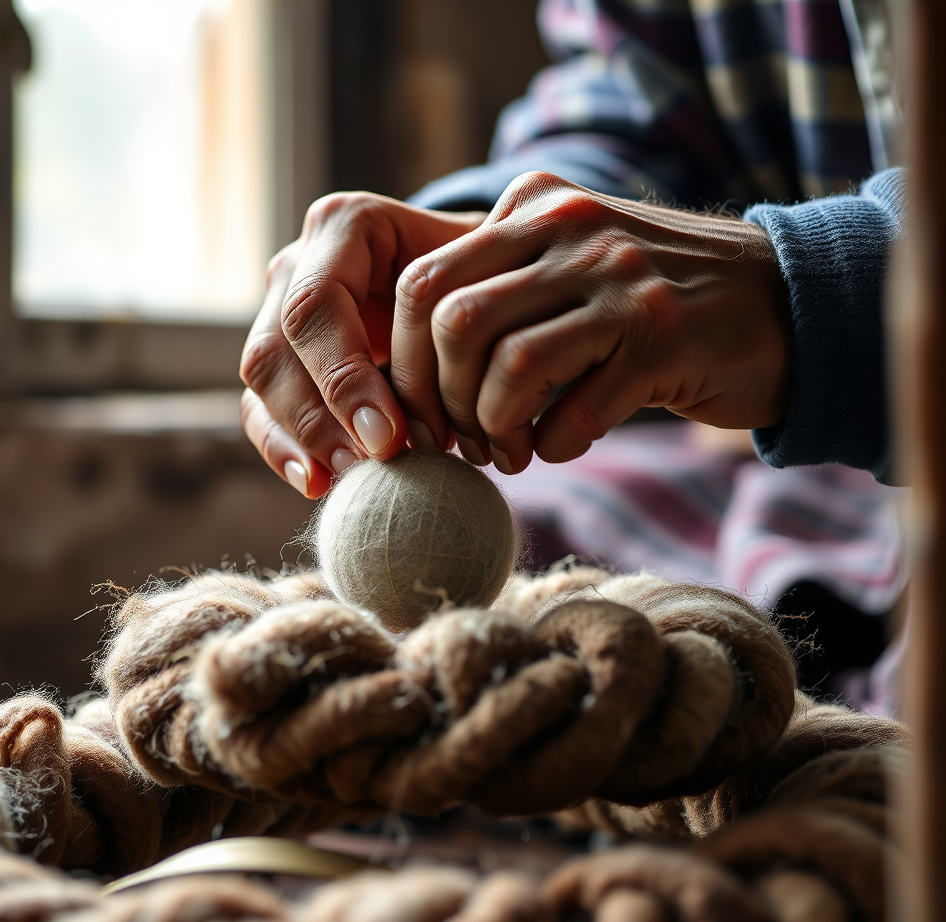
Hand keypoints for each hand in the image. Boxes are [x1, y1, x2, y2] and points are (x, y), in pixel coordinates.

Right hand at [240, 193, 483, 497]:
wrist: (466, 274)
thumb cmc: (482, 273)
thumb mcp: (485, 273)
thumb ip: (464, 312)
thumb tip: (456, 399)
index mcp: (347, 226)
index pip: (318, 304)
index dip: (344, 376)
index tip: (391, 436)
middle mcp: (301, 263)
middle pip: (278, 345)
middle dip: (321, 415)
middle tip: (373, 463)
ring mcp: (280, 309)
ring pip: (262, 378)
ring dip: (303, 437)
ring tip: (351, 478)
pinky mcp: (280, 359)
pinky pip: (259, 406)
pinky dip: (285, 449)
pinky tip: (318, 484)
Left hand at [391, 171, 792, 472]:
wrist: (781, 301)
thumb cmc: (650, 300)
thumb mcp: (570, 262)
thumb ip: (500, 285)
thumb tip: (410, 366)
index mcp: (535, 206)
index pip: (423, 281)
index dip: (405, 363)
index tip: (423, 413)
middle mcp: (574, 230)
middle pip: (452, 322)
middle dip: (443, 400)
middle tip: (462, 440)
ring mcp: (622, 281)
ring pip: (509, 363)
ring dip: (496, 428)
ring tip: (511, 451)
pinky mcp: (663, 339)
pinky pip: (574, 411)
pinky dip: (554, 444)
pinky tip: (562, 444)